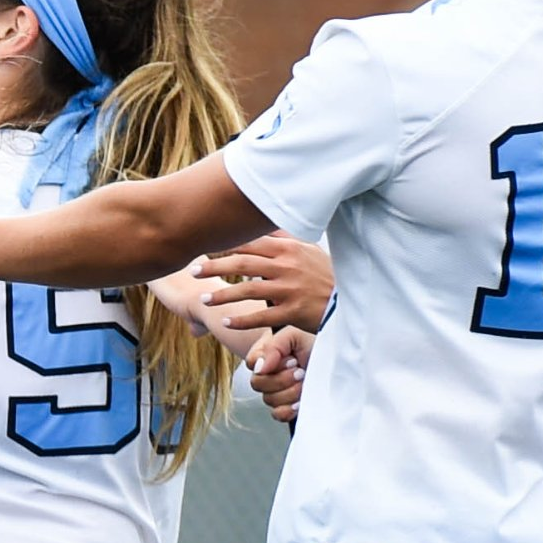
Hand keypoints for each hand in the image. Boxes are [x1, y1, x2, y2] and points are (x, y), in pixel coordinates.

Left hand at [195, 232, 331, 334]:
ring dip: (222, 295)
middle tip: (192, 271)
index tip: (204, 247)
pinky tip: (225, 322)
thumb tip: (266, 220)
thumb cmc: (326, 273)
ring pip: (247, 290)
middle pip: (242, 264)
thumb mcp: (309, 250)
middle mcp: (287, 267)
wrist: (351, 299)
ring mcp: (290, 290)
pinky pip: (261, 316)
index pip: (249, 244)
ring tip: (203, 298)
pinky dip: (241, 320)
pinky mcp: (294, 311)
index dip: (224, 246)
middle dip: (213, 267)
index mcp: (289, 249)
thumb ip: (285, 238)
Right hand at [249, 325, 310, 424]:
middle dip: (282, 379)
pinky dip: (289, 409)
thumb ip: (274, 347)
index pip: (252, 364)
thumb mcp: (294, 336)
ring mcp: (276, 392)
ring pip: (269, 399)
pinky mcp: (287, 407)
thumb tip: (259, 368)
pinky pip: (278, 414)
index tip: (292, 359)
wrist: (335, 357)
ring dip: (290, 392)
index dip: (271, 364)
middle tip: (301, 372)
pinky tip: (300, 401)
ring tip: (305, 382)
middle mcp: (267, 375)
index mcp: (264, 356)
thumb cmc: (313, 344)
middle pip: (257, 384)